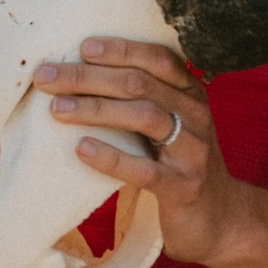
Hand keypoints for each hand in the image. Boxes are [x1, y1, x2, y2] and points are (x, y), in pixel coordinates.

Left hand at [34, 39, 248, 267]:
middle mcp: (196, 115)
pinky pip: (145, 169)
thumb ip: (143, 102)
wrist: (221, 220)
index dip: (121, 49)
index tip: (82, 47)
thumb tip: (80, 81)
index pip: (158, 59)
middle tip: (46, 78)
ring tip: (58, 109)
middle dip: (89, 77)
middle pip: (140, 83)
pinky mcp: (183, 187)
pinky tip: (82, 149)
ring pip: (144, 116)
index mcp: (191, 94)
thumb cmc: (180, 166)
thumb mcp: (171, 126)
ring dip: (96, 108)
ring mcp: (193, 151)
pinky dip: (111, 156)